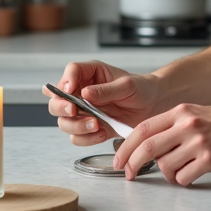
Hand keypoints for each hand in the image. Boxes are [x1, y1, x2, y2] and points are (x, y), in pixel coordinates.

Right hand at [43, 61, 167, 146]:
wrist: (153, 105)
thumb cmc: (141, 88)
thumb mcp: (127, 85)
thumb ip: (106, 90)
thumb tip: (85, 93)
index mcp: (90, 74)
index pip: (71, 72)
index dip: (66, 81)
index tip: (69, 90)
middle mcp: (82, 92)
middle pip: (57, 100)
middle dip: (62, 107)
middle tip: (74, 110)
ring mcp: (85, 112)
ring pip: (65, 122)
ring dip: (76, 126)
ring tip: (96, 124)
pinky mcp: (91, 128)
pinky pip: (78, 137)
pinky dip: (87, 138)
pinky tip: (102, 133)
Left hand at [113, 104, 210, 185]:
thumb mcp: (194, 113)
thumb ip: (171, 125)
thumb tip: (147, 143)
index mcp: (181, 112)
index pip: (144, 128)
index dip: (127, 146)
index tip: (120, 158)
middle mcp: (187, 125)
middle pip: (148, 147)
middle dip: (133, 163)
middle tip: (130, 173)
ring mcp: (199, 142)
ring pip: (165, 165)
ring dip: (166, 174)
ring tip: (177, 170)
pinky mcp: (209, 159)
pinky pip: (183, 177)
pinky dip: (182, 180)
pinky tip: (191, 173)